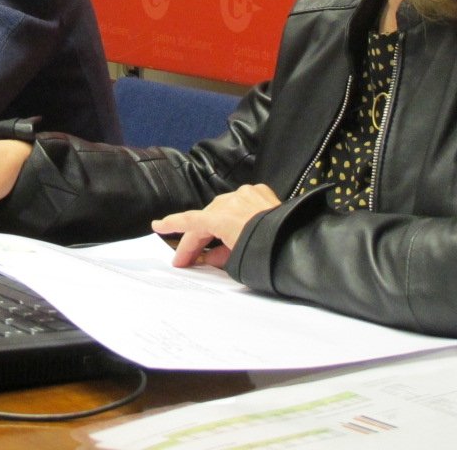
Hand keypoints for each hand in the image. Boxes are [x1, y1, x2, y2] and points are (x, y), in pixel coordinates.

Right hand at [151, 183, 281, 268]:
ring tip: (216, 246)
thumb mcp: (236, 263)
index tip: (157, 226)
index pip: (189, 223)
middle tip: (188, 259)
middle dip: (196, 240)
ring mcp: (248, 194)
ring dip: (217, 226)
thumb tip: (208, 257)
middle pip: (206, 219)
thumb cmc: (266, 256)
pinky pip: (242, 201)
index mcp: (220, 217)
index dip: (171, 226)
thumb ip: (217, 258)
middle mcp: (231, 200)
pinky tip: (239, 225)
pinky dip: (237, 213)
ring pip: (223, 208)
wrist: (300, 246)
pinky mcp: (262, 193)